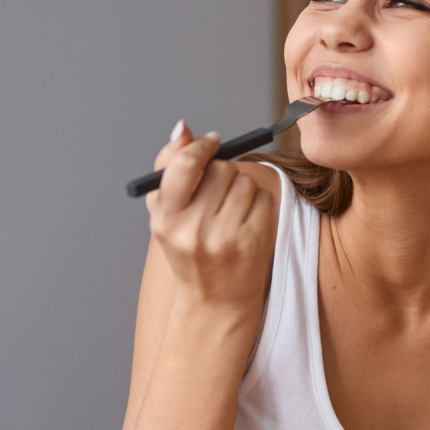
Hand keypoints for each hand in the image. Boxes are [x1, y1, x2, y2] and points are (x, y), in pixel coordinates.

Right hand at [146, 120, 274, 312]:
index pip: (185, 165)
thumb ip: (168, 167)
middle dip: (222, 172)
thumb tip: (183, 128)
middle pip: (221, 169)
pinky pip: (263, 198)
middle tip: (218, 190)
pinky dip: (257, 203)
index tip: (212, 141)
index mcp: (166, 219)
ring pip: (244, 181)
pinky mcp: (254, 241)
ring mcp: (226, 237)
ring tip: (230, 212)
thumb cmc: (188, 250)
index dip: (202, 146)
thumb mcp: (165, 214)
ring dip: (241, 188)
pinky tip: (246, 221)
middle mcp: (194, 229)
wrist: (216, 300)